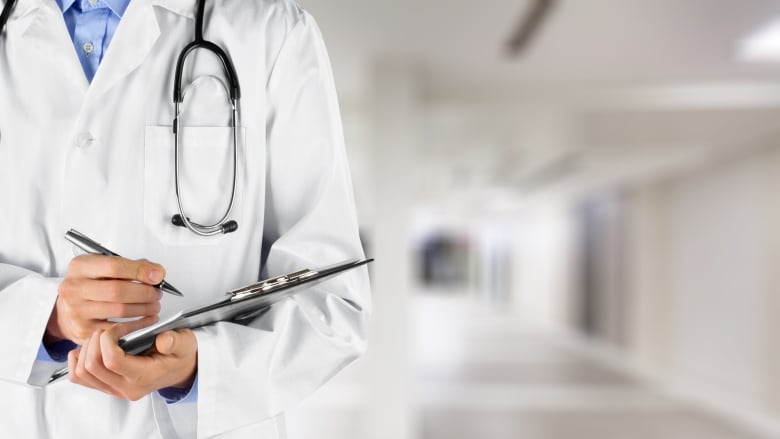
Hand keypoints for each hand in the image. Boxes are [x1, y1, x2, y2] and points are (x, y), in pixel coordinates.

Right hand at [47, 255, 164, 344]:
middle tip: (157, 294)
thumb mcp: (103, 268)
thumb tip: (156, 273)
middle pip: (118, 290)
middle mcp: (74, 288)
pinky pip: (117, 329)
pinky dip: (137, 325)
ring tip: (154, 306)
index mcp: (80, 266)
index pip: (114, 266)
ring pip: (120, 310)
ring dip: (144, 309)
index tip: (158, 275)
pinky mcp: (83, 330)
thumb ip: (131, 266)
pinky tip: (146, 320)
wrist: (66, 308)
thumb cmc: (90, 285)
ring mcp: (76, 311)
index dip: (140, 271)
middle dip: (144, 292)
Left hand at [68, 323, 197, 400]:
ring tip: (101, 338)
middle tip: (109, 330)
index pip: (112, 361)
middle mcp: (126, 387)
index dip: (108, 339)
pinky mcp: (107, 386)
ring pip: (82, 373)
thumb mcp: (185, 343)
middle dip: (95, 341)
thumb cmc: (180, 355)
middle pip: (92, 366)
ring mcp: (114, 389)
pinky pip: (80, 378)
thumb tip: (164, 340)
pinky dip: (78, 361)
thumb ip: (176, 341)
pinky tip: (90, 349)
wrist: (181, 369)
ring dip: (86, 350)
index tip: (118, 328)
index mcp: (144, 377)